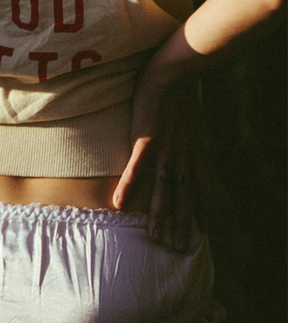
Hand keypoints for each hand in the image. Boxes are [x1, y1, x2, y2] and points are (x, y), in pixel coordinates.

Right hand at [113, 76, 209, 252]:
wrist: (174, 73)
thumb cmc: (182, 90)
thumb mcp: (193, 118)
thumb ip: (190, 134)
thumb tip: (190, 139)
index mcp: (193, 152)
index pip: (201, 188)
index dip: (203, 210)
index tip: (204, 229)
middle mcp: (182, 156)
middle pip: (183, 197)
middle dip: (183, 224)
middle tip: (182, 249)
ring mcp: (163, 151)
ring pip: (161, 191)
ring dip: (158, 216)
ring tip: (155, 238)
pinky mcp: (144, 141)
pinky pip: (135, 170)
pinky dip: (127, 188)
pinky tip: (117, 204)